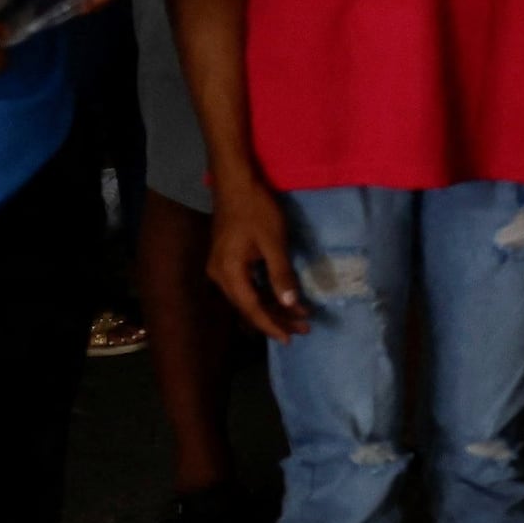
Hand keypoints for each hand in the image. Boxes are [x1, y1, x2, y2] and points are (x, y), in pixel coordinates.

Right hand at [206, 179, 308, 340]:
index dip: (271, 325)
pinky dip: (265, 293)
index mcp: (228, 273)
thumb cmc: (256, 210)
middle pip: (248, 307)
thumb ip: (281, 275)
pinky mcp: (227, 260)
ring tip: (299, 317)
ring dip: (272, 307)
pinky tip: (282, 298)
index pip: (251, 308)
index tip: (289, 339)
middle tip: (303, 329)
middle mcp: (219, 275)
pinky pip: (246, 285)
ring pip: (248, 297)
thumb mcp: (273, 243)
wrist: (235, 183)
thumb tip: (291, 304)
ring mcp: (221, 268)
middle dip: (276, 319)